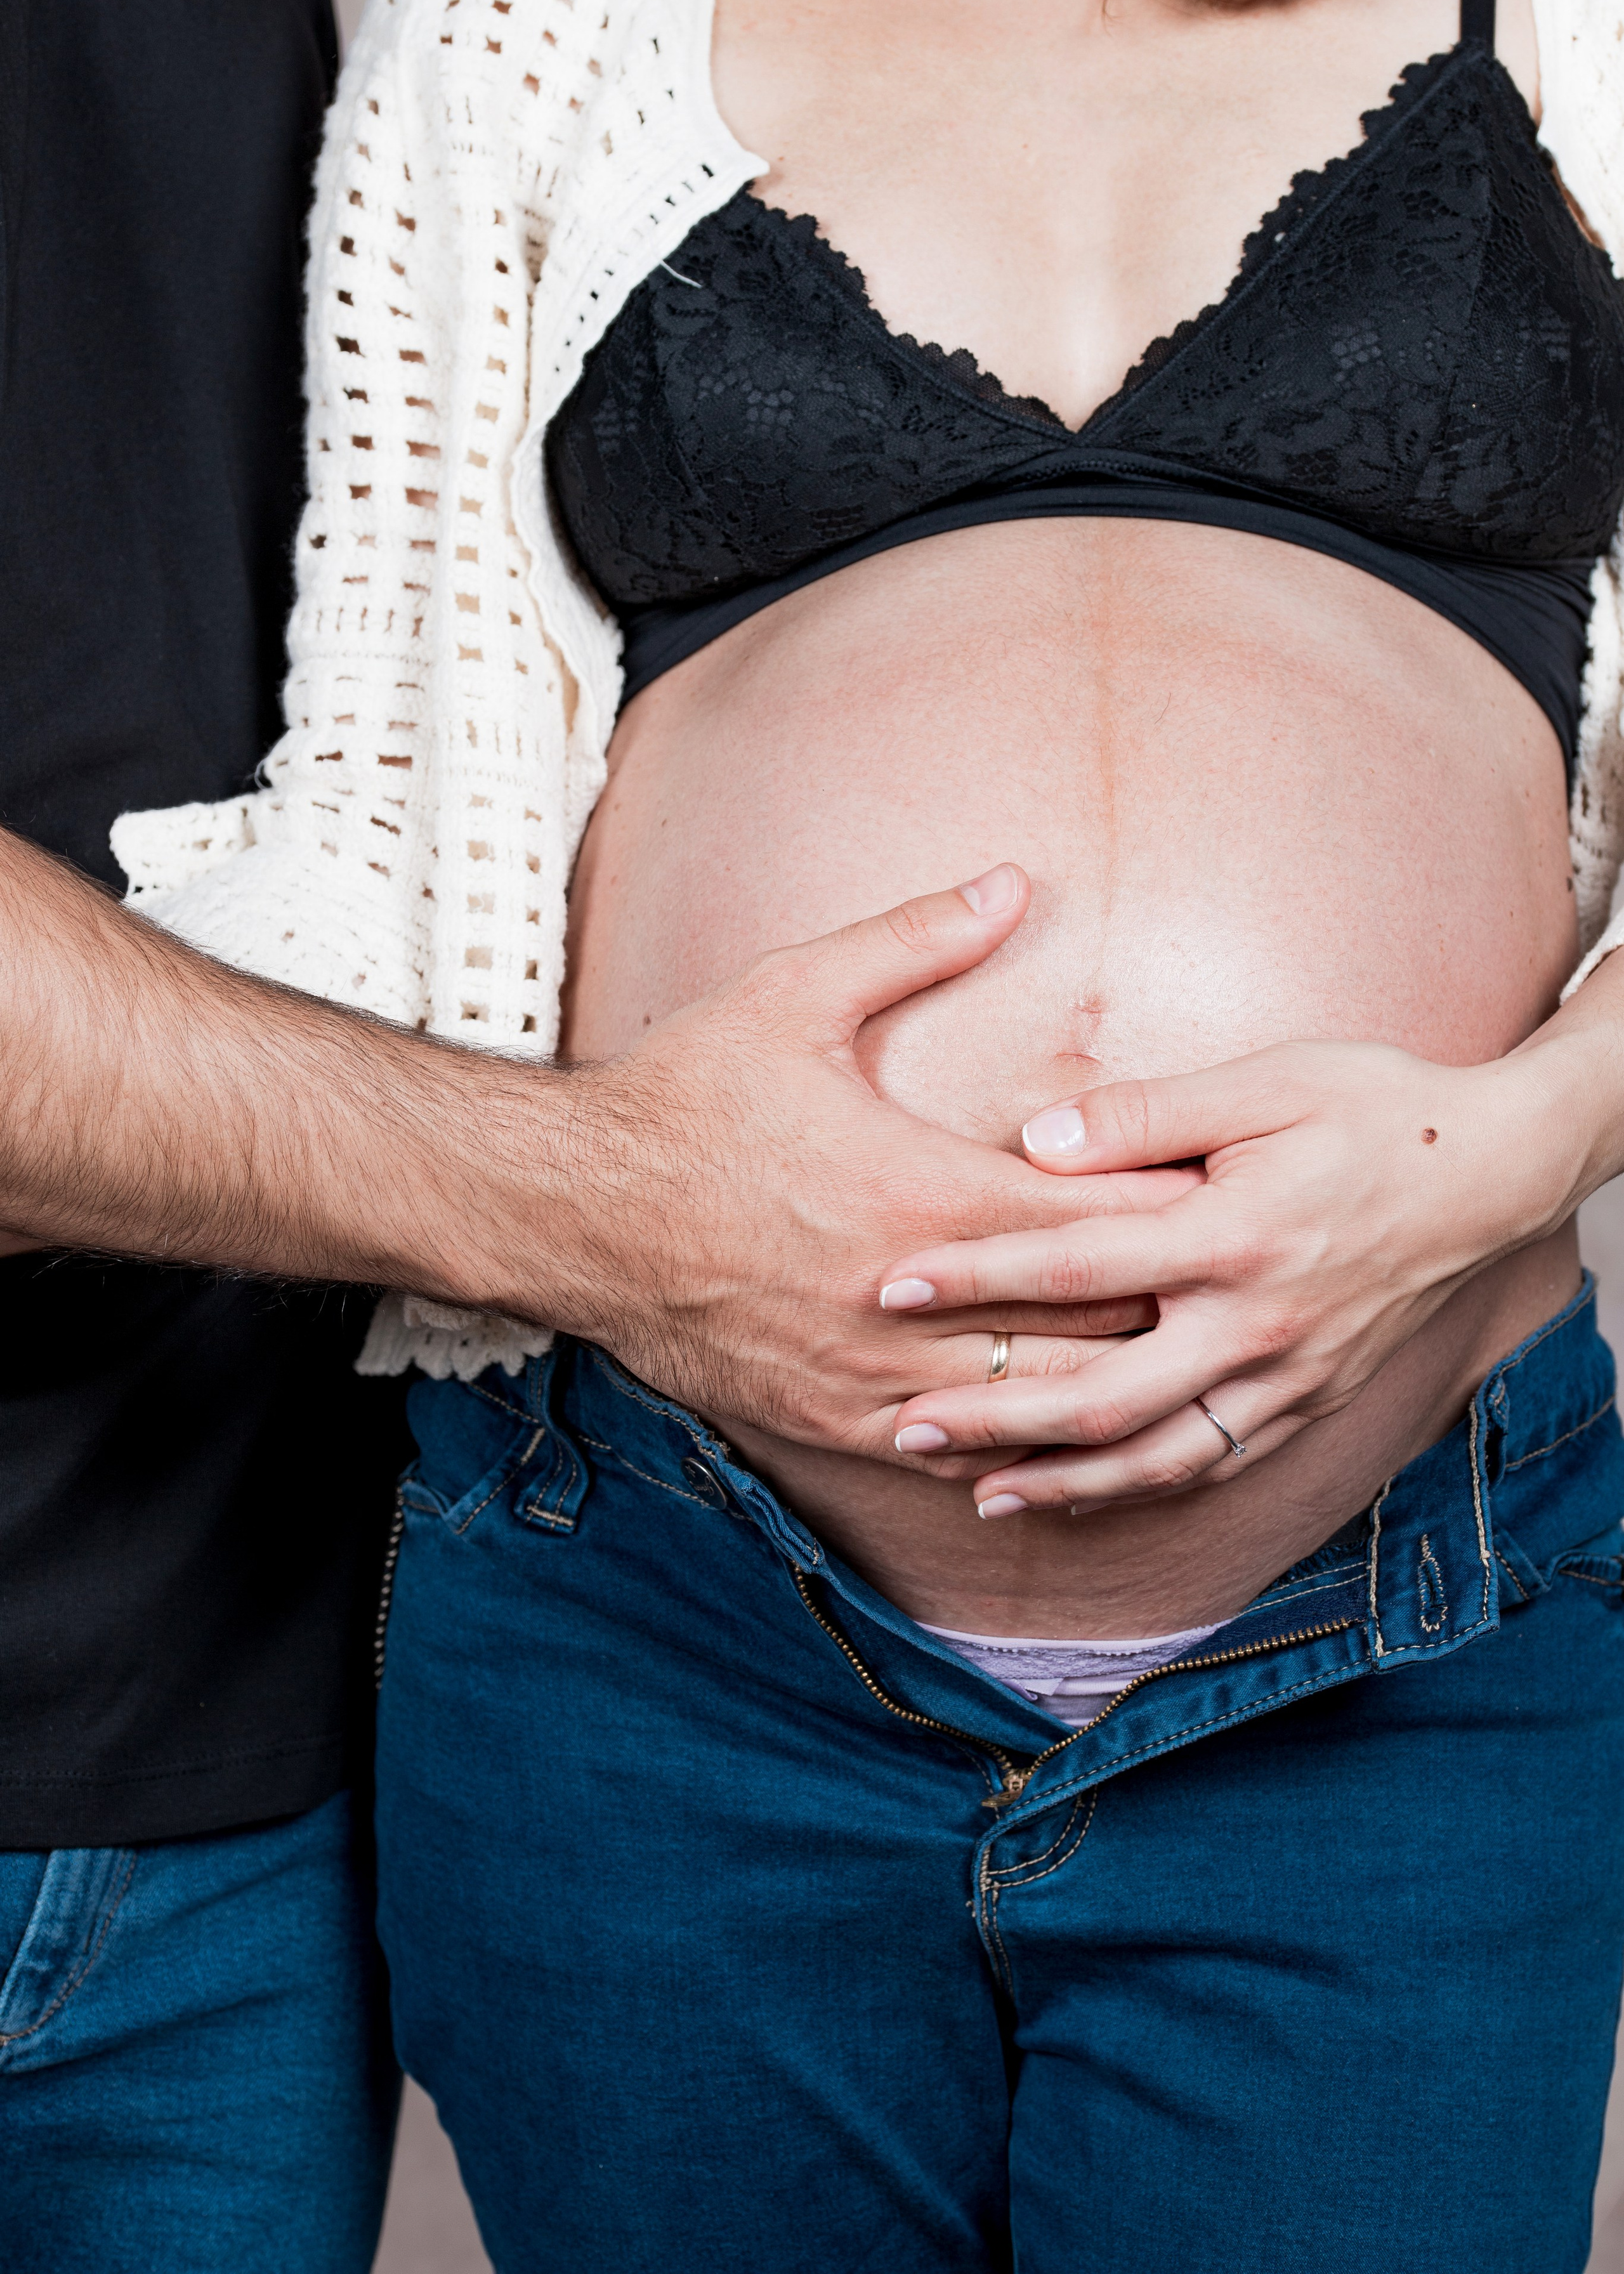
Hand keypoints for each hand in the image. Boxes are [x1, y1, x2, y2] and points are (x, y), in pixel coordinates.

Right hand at [529, 866, 1193, 1460]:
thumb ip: (915, 937)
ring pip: (1041, 1405)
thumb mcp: (795, 994)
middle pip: (1095, 1321)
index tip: (1231, 1187)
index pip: (1100, 1214)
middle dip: (1168, 1299)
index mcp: (926, 1191)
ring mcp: (874, 1374)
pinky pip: (962, 1454)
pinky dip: (1024, 1440)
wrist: (567, 1211)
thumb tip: (1013, 881)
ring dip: (1112, 1379)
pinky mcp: (833, 1420)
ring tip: (1176, 1356)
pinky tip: (1065, 1424)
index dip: (1177, 1203)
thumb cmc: (684, 1097)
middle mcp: (913, 1299)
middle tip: (1231, 1275)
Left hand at [878, 1036, 1578, 1511]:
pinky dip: (1138, 1491)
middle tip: (900, 1425)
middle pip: (1101, 1397)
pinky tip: (1079, 1495)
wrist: (1494, 1171)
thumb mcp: (1267, 1081)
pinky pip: (1212, 1467)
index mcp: (1235, 1236)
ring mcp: (1288, 1378)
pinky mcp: (1309, 1402)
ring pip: (1157, 1459)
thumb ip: (1147, 1113)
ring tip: (975, 1491)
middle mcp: (1258, 1325)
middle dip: (993, 1420)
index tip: (891, 1285)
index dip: (977, 1277)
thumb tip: (1033, 1140)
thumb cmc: (1374, 1107)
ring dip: (1060, 1482)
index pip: (1076, 1267)